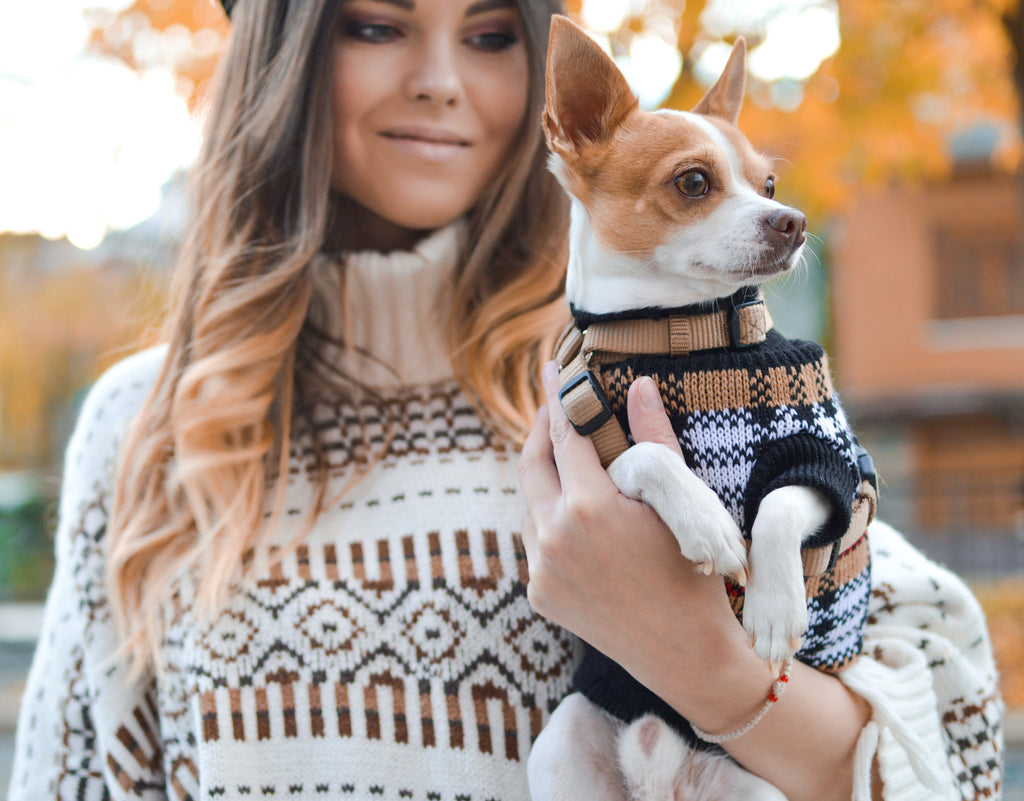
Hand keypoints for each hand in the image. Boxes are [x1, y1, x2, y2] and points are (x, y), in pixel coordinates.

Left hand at [517, 363, 747, 677]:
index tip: (552, 368)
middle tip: (553, 407)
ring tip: (569, 463)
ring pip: (529, 505)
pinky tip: (577, 520)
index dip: (557, 397)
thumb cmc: (691, 570)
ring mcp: (541, 568)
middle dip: (540, 431)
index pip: (563, 434)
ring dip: (545, 481)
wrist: (684, 652)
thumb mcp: (678, 501)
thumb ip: (654, 438)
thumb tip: (638, 384)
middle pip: (531, 464)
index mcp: (589, 507)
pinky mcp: (538, 593)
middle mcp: (553, 536)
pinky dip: (550, 522)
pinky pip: (535, 542)